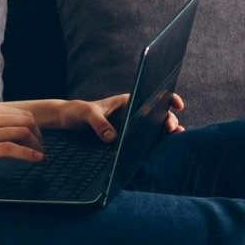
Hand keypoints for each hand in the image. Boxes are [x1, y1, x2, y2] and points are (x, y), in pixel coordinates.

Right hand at [0, 102, 42, 180]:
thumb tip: (8, 130)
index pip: (21, 112)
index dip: (35, 126)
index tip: (37, 139)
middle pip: (27, 120)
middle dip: (39, 136)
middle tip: (42, 149)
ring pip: (24, 133)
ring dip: (38, 146)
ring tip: (41, 157)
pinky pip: (14, 150)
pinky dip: (30, 155)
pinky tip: (38, 160)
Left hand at [46, 93, 186, 141]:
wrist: (66, 122)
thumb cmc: (77, 111)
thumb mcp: (86, 113)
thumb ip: (98, 123)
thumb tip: (113, 138)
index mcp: (126, 101)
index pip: (151, 95)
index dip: (168, 98)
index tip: (177, 104)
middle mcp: (131, 113)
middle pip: (157, 114)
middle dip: (168, 119)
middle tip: (171, 128)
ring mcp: (129, 128)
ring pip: (152, 129)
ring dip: (164, 133)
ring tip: (174, 137)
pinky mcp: (124, 141)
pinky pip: (141, 142)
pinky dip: (152, 145)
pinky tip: (160, 149)